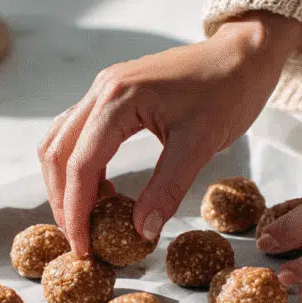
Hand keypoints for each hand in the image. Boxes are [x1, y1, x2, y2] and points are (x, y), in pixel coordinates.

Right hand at [38, 13, 301, 255]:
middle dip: (63, 201)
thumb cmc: (228, 92)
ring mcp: (103, 89)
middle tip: (80, 240)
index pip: (80, 164)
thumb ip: (167, 189)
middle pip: (57, 153)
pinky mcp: (112, 95)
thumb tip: (142, 232)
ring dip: (66, 183)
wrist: (244, 54)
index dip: (77, 211)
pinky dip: (80, 166)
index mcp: (118, 99)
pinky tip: (103, 191)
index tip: (83, 248)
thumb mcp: (200, 145)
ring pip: (60, 142)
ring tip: (88, 219)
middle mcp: (101, 90)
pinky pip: (78, 134)